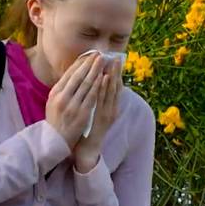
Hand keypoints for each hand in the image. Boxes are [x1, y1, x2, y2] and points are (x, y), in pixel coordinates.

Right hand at [46, 52, 104, 150]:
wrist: (56, 139)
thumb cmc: (56, 118)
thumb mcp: (53, 101)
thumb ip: (62, 87)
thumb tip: (75, 70)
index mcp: (55, 93)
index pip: (69, 74)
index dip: (80, 63)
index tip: (89, 55)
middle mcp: (62, 98)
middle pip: (78, 76)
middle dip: (89, 64)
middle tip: (98, 54)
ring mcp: (72, 106)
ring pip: (86, 84)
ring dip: (96, 71)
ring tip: (103, 61)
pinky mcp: (82, 114)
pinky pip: (92, 96)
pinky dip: (98, 85)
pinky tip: (104, 77)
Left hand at [74, 58, 122, 172]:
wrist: (88, 149)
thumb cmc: (89, 128)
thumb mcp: (94, 111)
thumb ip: (97, 99)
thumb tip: (96, 84)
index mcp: (110, 106)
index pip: (115, 86)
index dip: (116, 72)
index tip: (115, 58)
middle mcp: (112, 108)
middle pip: (116, 87)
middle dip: (116, 71)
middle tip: (116, 56)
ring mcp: (108, 112)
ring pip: (111, 91)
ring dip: (112, 76)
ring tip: (112, 63)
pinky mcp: (103, 117)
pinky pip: (103, 99)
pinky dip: (105, 88)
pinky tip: (104, 78)